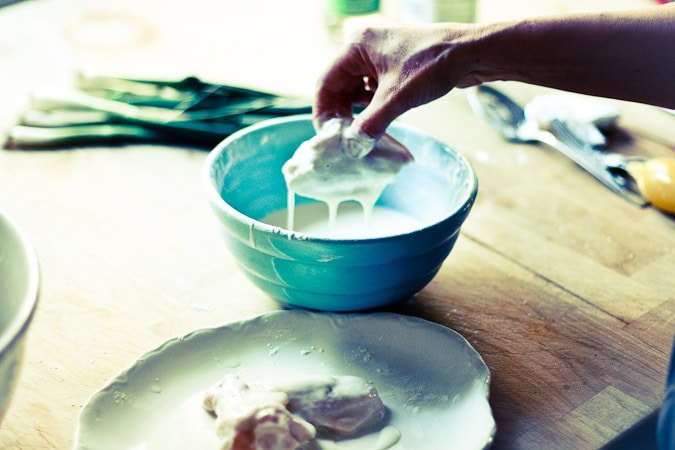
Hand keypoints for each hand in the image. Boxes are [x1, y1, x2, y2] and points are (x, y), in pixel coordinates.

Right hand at [313, 24, 479, 150]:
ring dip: (356, 112)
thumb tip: (353, 147)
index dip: (323, 111)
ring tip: (361, 133)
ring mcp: (379, 56)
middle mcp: (364, 48)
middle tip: (345, 139)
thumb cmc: (434, 64)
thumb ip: (371, 123)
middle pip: (338, 87)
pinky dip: (371, 107)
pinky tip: (377, 121)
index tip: (327, 136)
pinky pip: (372, 89)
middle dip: (341, 114)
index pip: (326, 82)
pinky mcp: (393, 66)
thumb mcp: (397, 97)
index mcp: (356, 46)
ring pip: (355, 90)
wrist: (471, 53)